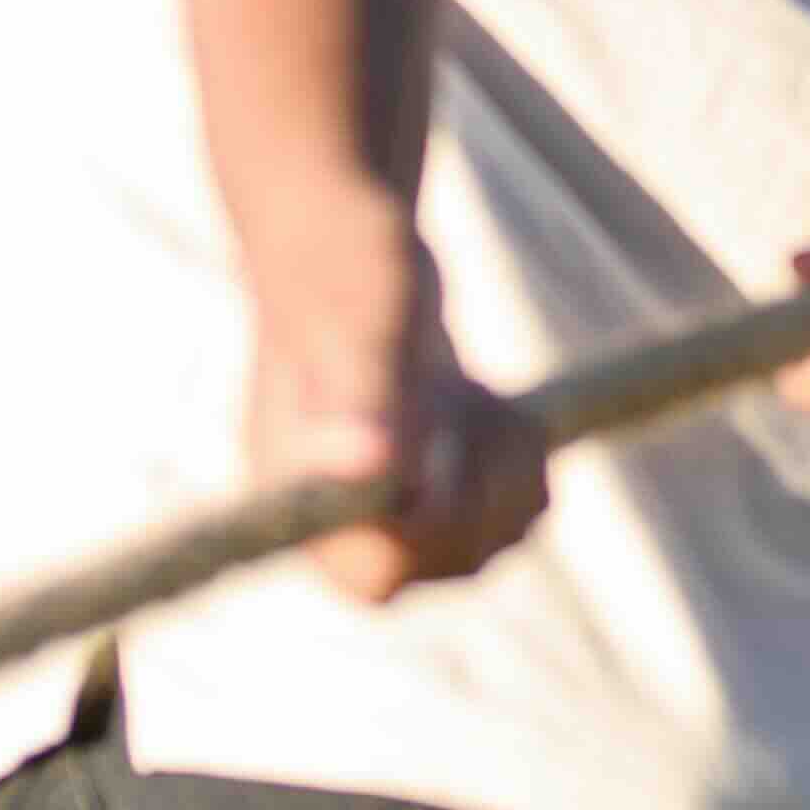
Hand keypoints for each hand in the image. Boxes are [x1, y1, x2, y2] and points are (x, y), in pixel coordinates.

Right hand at [243, 233, 550, 605]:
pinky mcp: (427, 486)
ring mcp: (382, 504)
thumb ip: (364, 390)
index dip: (435, 529)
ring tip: (467, 392)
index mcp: (294, 492)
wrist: (345, 231)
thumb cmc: (345, 258)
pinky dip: (516, 458)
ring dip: (505, 462)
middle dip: (484, 476)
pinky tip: (481, 401)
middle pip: (448, 561)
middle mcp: (331, 512)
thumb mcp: (364, 317)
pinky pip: (506, 510)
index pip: (375, 578)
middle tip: (463, 396)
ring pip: (489, 537)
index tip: (445, 437)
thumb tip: (369, 464)